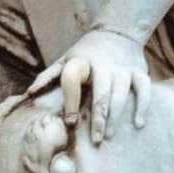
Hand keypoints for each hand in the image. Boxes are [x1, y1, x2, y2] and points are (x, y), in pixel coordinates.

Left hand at [46, 28, 150, 142]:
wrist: (118, 31)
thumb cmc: (86, 53)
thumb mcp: (66, 59)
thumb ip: (49, 76)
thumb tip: (29, 93)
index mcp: (81, 61)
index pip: (72, 79)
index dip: (70, 100)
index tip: (69, 122)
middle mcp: (103, 64)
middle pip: (100, 93)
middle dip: (98, 118)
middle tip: (95, 141)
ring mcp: (123, 68)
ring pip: (121, 93)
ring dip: (116, 116)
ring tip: (110, 136)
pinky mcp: (139, 70)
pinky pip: (144, 89)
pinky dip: (143, 106)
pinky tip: (139, 124)